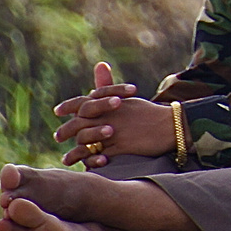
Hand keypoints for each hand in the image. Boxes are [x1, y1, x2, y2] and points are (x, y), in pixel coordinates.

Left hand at [55, 62, 172, 167]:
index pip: (82, 102)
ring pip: (85, 141)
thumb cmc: (150, 112)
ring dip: (74, 151)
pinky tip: (84, 166)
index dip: (68, 107)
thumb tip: (99, 64)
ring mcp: (114, 131)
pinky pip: (98, 155)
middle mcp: (109, 115)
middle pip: (78, 123)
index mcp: (110, 102)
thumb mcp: (128, 98)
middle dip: (66, 131)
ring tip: (67, 159)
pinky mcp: (120, 146)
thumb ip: (109, 87)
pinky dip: (89, 161)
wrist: (172, 126)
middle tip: (58, 137)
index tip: (58, 111)